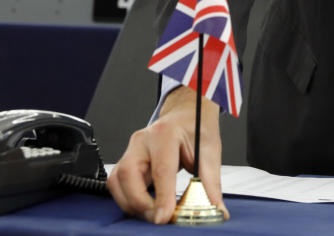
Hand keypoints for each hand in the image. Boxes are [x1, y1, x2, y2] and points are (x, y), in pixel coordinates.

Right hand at [106, 86, 226, 223]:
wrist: (187, 114)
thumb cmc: (196, 129)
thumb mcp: (210, 151)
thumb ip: (210, 183)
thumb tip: (216, 210)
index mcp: (165, 133)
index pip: (160, 170)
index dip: (162, 197)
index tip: (165, 217)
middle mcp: (142, 140)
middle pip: (128, 175)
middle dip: (141, 203)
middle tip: (160, 218)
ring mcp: (130, 150)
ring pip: (117, 182)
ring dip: (132, 204)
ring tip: (155, 213)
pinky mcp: (126, 160)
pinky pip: (117, 185)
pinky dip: (129, 200)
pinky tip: (147, 205)